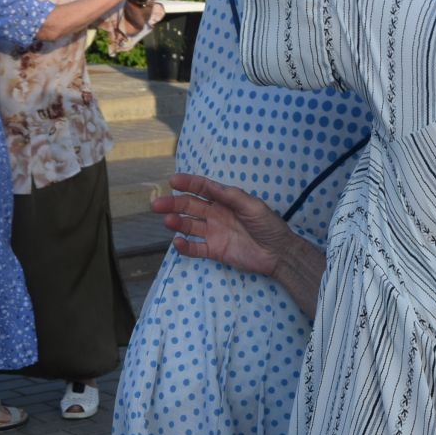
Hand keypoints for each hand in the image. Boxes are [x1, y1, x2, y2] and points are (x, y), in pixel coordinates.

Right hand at [154, 172, 299, 277]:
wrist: (279, 253)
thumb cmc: (269, 225)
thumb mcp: (253, 206)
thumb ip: (232, 196)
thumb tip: (211, 185)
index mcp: (225, 201)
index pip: (202, 189)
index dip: (188, 183)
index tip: (173, 181)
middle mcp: (216, 214)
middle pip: (190, 207)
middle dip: (173, 203)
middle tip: (156, 204)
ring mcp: (214, 233)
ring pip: (189, 226)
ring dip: (177, 222)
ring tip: (167, 221)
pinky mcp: (215, 251)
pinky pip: (196, 248)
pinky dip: (185, 246)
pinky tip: (177, 242)